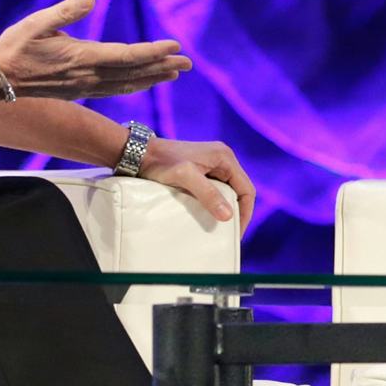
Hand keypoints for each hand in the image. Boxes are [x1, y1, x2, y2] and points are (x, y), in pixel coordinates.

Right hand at [0, 0, 188, 100]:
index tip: (176, 47)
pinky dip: (134, 85)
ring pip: (127, 84)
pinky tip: (142, 83)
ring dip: (152, 78)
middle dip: (163, 67)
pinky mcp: (79, 91)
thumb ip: (65, 11)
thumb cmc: (14, 47)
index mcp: (82, 57)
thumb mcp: (37, 23)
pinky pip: (114, 90)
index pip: (128, 56)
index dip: (154, 52)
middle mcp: (88, 76)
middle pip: (134, 73)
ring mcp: (85, 87)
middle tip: (188, 63)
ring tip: (174, 73)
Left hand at [136, 137, 252, 228]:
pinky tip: (206, 214)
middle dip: (235, 212)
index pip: (247, 189)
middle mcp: (222, 159)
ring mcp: (212, 164)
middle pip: (238, 191)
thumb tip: (228, 215)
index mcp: (225, 157)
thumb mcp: (185, 177)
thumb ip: (208, 194)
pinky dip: (214, 203)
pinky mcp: (201, 170)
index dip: (245, 213)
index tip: (235, 232)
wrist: (139, 153)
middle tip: (228, 233)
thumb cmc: (161, 162)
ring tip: (217, 226)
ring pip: (227, 191)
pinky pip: (215, 189)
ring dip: (224, 208)